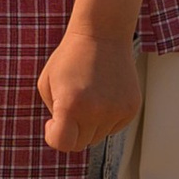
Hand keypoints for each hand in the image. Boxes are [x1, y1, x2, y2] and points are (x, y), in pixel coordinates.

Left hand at [37, 19, 140, 153]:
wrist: (103, 34)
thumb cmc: (70, 58)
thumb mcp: (47, 84)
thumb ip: (53, 114)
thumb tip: (68, 137)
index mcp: (71, 105)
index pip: (63, 144)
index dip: (54, 136)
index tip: (53, 122)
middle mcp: (95, 111)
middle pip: (80, 143)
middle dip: (72, 130)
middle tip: (72, 103)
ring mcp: (116, 111)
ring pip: (98, 136)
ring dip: (90, 122)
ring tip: (90, 93)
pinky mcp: (131, 109)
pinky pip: (114, 127)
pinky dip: (107, 117)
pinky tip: (104, 92)